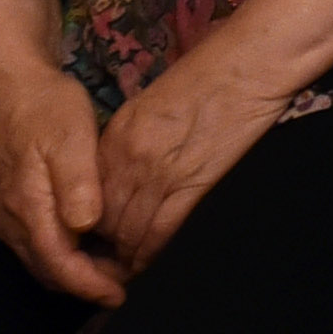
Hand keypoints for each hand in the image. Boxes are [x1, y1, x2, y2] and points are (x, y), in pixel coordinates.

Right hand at [0, 4, 120, 307]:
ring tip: (110, 273)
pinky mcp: (7, 206)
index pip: (58, 265)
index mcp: (28, 207)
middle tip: (123, 286)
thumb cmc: (44, 108)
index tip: (119, 294)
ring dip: (72, 273)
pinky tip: (86, 247)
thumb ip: (78, 184)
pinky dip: (60, 256)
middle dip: (83, 286)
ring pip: (39, 261)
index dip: (89, 285)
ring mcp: (4, 215)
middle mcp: (10, 220)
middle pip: (47, 271)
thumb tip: (86, 227)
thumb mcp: (71, 137)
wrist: (4, 86)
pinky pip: (34, 245)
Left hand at [90, 49, 284, 276]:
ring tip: (123, 269)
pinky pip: (159, 232)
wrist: (248, 64)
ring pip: (126, 231)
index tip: (89, 235)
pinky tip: (146, 263)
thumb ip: (131, 137)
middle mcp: (129, 158)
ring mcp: (159, 173)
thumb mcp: (152, 101)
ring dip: (122, 256)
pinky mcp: (191, 186)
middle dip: (98, 245)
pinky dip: (149, 254)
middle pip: (100, 216)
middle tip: (101, 262)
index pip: (85, 190)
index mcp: (117, 134)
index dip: (84, 220)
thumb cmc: (209, 72)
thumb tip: (123, 167)